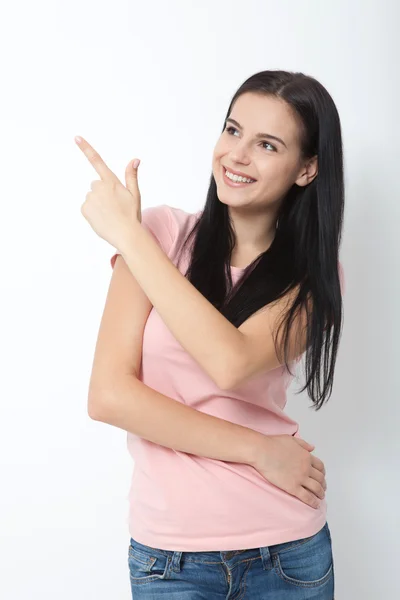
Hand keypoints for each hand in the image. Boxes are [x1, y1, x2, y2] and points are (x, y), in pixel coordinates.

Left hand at [74, 135, 141, 250]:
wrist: (126, 234)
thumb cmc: (132, 215)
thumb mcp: (135, 194)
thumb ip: (131, 175)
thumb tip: (135, 159)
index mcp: (111, 182)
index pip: (97, 161)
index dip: (86, 148)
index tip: (76, 137)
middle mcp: (99, 187)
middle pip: (96, 185)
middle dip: (103, 193)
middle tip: (114, 206)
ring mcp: (90, 197)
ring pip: (92, 197)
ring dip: (98, 204)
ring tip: (109, 214)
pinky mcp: (84, 208)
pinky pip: (87, 207)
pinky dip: (93, 212)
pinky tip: (102, 219)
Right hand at [251, 434, 326, 508]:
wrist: (263, 452)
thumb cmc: (274, 444)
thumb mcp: (292, 439)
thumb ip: (303, 444)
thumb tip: (313, 448)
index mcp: (306, 456)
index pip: (320, 467)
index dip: (322, 473)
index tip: (321, 476)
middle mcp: (306, 468)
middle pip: (320, 479)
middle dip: (323, 485)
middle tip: (322, 489)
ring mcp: (300, 478)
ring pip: (316, 489)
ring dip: (320, 494)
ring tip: (320, 497)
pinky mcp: (293, 487)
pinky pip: (307, 497)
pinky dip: (313, 502)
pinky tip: (315, 505)